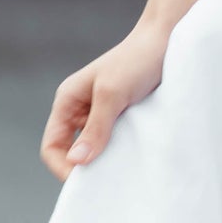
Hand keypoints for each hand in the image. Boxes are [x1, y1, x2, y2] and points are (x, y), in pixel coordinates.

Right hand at [40, 26, 171, 179]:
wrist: (169, 39)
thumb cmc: (137, 59)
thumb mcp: (113, 93)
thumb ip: (96, 127)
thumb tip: (76, 161)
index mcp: (68, 101)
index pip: (52, 146)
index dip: (63, 167)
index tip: (87, 182)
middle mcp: (81, 110)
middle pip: (71, 152)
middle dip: (85, 169)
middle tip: (107, 183)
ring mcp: (103, 114)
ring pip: (95, 150)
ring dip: (105, 162)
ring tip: (122, 172)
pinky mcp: (125, 117)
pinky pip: (116, 143)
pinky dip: (121, 153)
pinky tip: (135, 159)